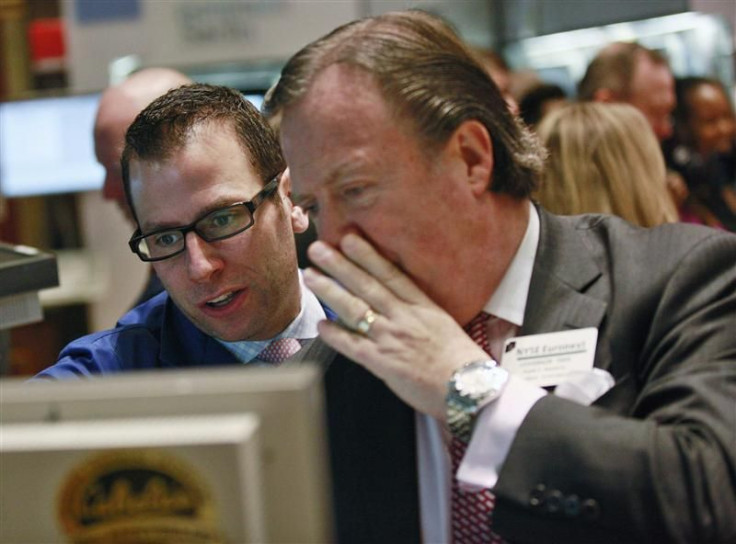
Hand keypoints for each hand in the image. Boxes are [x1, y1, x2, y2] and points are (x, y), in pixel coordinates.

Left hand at [303, 233, 487, 420]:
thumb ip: (419, 312)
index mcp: (422, 306)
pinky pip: (353, 346)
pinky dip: (336, 335)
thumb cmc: (461, 360)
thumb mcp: (443, 324)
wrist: (469, 389)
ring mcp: (391, 339)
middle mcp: (404, 318)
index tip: (350, 239)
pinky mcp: (383, 363)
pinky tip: (321, 324)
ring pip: (355, 309)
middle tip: (318, 249)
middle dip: (340, 265)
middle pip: (367, 286)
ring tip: (311, 276)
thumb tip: (398, 303)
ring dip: (330, 291)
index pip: (390, 274)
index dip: (368, 255)